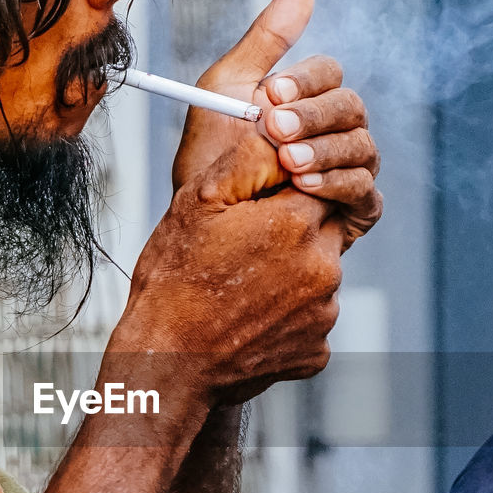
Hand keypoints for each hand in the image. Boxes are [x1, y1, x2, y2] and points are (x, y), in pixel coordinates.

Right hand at [114, 134, 342, 407]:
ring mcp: (324, 315)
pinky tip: (247, 321)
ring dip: (288, 276)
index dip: (282, 191)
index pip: (315, 183)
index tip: (253, 209)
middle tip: (242, 250)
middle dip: (289, 232)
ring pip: (317, 276)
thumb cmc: (174, 281)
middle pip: (322, 230)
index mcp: (298, 223)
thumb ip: (249, 157)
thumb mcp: (199, 202)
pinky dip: (285, 319)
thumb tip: (282, 127)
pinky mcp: (317, 351)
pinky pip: (309, 321)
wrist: (167, 365)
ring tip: (239, 290)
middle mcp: (325, 268)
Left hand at [172, 0, 382, 251]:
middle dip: (313, 117)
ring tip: (287, 162)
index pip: (328, 75)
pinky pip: (364, 190)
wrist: (206, 226)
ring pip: (361, 147)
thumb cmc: (214, 160)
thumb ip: (266, 38)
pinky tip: (305, 186)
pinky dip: (336, 184)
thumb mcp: (227, 90)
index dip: (304, 83)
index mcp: (310, 100)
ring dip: (323, 151)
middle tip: (276, 130)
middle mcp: (337, 132)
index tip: (272, 95)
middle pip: (350, 109)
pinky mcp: (355, 209)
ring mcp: (350, 169)